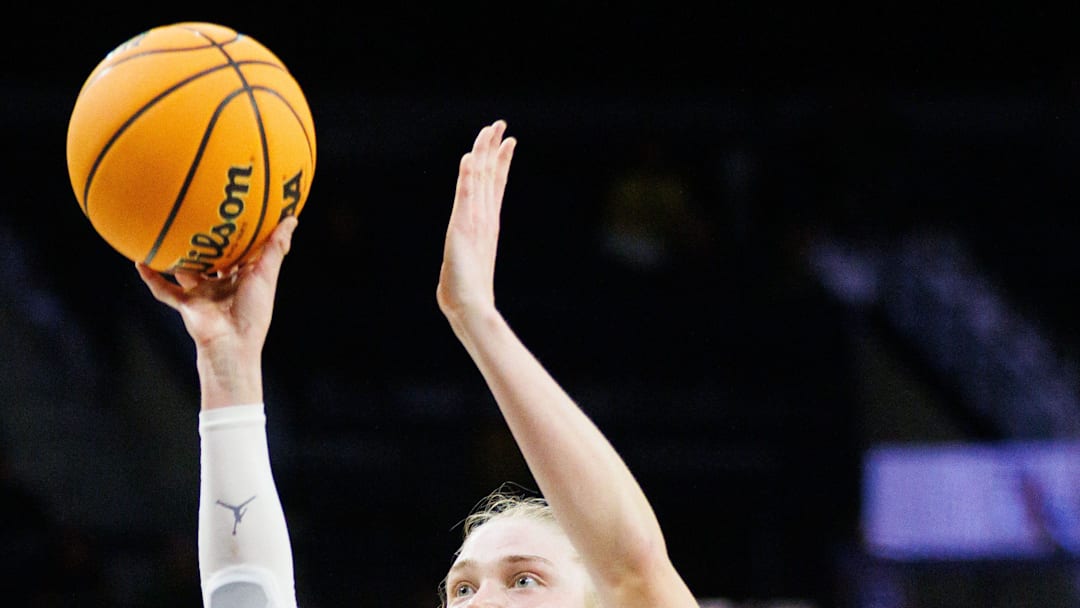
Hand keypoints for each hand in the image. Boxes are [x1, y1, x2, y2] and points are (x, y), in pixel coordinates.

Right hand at [137, 216, 297, 358]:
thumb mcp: (266, 274)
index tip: (237, 211)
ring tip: (165, 233)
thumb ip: (276, 247)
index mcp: (244, 278)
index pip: (242, 251)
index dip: (241, 235)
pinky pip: (163, 289)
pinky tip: (139, 261)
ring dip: (176, 256)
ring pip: (185, 270)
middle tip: (198, 215)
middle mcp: (222, 284)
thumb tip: (291, 219)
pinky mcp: (186, 303)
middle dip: (207, 242)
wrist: (230, 343)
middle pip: (212, 258)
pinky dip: (151, 278)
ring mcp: (202, 293)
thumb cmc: (253, 312)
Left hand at [436, 120, 516, 325]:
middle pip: (491, 175)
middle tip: (502, 125)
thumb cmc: (467, 294)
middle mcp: (484, 217)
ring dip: (483, 152)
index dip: (501, 162)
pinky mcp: (462, 226)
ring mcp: (475, 220)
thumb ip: (472, 258)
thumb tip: (472, 263)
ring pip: (480, 178)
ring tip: (491, 130)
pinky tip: (469, 158)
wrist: (469, 306)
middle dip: (495, 148)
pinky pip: (466, 194)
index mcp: (487, 224)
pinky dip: (468, 175)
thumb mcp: (470, 267)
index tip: (507, 142)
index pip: (495, 185)